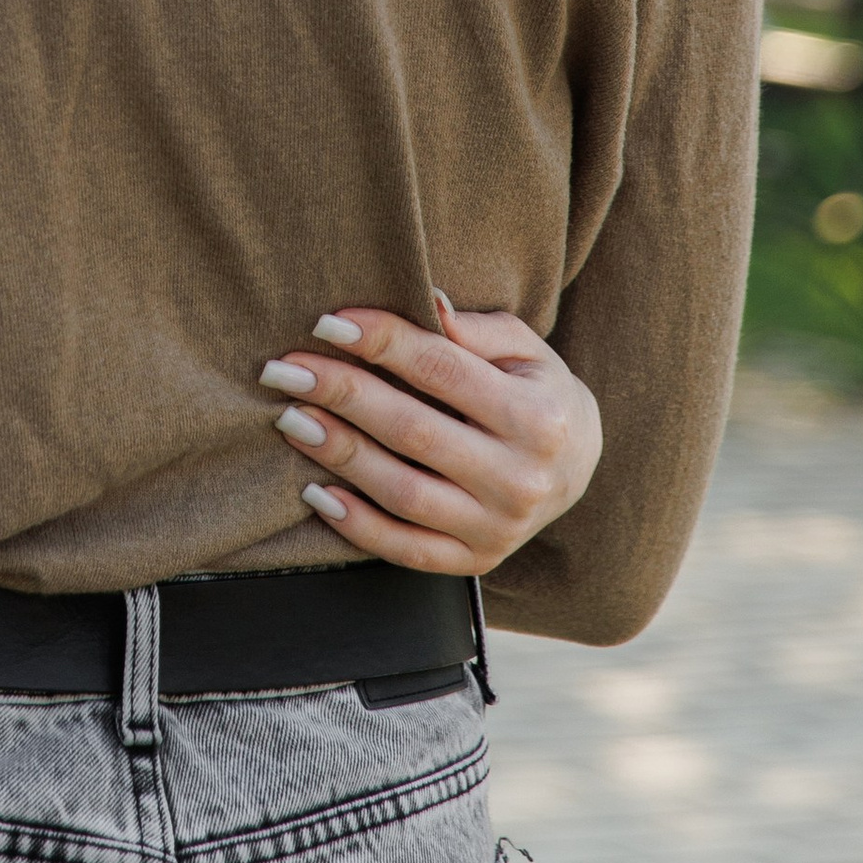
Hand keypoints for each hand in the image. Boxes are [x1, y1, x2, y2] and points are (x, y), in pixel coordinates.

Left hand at [256, 297, 600, 578]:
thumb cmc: (537, 392)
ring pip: (403, 492)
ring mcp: (499, 528)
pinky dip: (357, 525)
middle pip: (413, 431)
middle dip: (342, 395)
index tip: (326, 323)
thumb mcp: (525, 350)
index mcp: (537, 416)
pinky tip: (317, 492)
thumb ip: (475, 330)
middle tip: (284, 370)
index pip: (443, 370)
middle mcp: (521, 478)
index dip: (382, 342)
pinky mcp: (477, 561)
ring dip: (339, 455)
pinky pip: (407, 549)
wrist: (577, 468)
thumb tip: (426, 300)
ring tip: (291, 419)